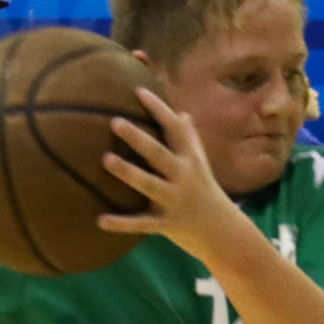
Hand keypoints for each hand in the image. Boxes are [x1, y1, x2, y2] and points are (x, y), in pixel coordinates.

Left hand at [97, 90, 249, 245]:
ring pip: (149, 185)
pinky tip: (99, 220)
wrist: (223, 233)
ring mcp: (175, 201)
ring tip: (105, 159)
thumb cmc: (205, 191)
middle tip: (114, 121)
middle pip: (159, 154)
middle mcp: (184, 177)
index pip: (175, 128)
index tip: (138, 91)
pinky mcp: (167, 224)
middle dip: (138, 138)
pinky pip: (142, 224)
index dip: (157, 109)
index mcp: (190, 159)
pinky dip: (121, 223)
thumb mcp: (200, 163)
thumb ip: (189, 138)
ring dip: (128, 172)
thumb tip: (180, 112)